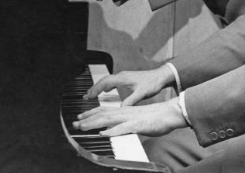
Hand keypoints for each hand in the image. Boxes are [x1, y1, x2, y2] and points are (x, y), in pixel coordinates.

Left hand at [73, 98, 187, 136]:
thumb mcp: (138, 120)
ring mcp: (131, 118)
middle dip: (87, 119)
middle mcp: (126, 112)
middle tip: (74, 123)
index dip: (91, 114)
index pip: (105, 111)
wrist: (171, 113)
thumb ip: (126, 123)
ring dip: (94, 123)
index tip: (80, 118)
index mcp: (126, 111)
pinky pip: (124, 128)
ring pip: (110, 120)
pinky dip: (113, 130)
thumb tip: (115, 128)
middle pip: (103, 114)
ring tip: (83, 127)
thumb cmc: (157, 118)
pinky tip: (104, 133)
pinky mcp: (138, 125)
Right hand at [84, 65, 174, 106]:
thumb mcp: (141, 93)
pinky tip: (106, 91)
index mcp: (123, 78)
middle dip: (94, 88)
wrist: (161, 76)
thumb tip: (121, 109)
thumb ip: (131, 100)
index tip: (88, 96)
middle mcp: (122, 76)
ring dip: (99, 87)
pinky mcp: (128, 79)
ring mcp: (125, 76)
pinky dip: (106, 86)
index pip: (105, 82)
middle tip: (85, 96)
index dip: (95, 89)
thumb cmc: (152, 83)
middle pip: (104, 81)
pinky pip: (113, 81)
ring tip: (92, 94)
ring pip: (108, 80)